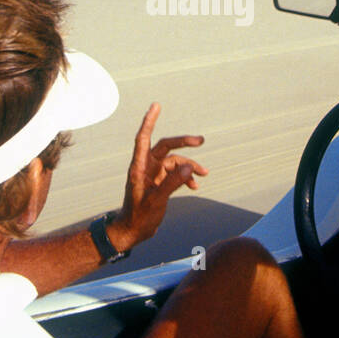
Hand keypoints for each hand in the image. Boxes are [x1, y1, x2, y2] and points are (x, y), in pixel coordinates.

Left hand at [112, 103, 207, 249]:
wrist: (134, 231)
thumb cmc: (139, 217)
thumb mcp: (156, 201)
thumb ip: (172, 184)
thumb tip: (188, 168)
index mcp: (139, 168)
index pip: (143, 138)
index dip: (149, 121)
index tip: (156, 106)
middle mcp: (146, 167)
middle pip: (166, 147)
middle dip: (183, 143)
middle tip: (201, 141)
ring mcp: (153, 174)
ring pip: (174, 162)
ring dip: (189, 166)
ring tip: (204, 174)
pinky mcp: (159, 183)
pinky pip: (176, 174)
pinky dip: (186, 177)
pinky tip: (194, 186)